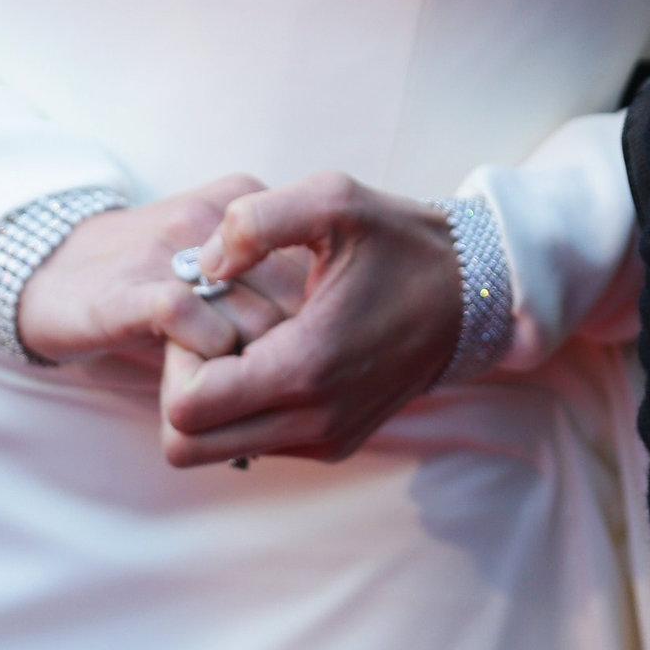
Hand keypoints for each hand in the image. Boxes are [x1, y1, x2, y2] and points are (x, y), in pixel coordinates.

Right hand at [14, 177, 310, 373]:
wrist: (48, 270)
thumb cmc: (147, 272)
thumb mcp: (212, 251)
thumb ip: (266, 271)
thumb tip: (330, 328)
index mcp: (237, 200)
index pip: (310, 263)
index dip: (320, 321)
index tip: (313, 355)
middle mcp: (209, 220)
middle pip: (291, 295)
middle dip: (296, 352)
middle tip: (289, 389)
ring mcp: (168, 252)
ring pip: (248, 314)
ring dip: (254, 366)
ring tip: (248, 395)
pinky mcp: (129, 291)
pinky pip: (188, 319)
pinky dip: (207, 357)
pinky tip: (206, 381)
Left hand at [158, 175, 461, 467]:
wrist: (473, 291)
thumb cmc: (401, 241)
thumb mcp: (332, 200)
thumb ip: (255, 219)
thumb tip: (203, 262)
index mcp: (305, 368)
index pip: (187, 408)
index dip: (176, 355)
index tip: (207, 307)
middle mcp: (313, 422)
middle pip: (188, 444)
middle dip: (182, 383)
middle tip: (214, 326)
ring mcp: (324, 439)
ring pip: (217, 448)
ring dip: (211, 396)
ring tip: (244, 332)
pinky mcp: (334, 441)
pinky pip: (256, 440)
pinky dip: (244, 403)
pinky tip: (271, 346)